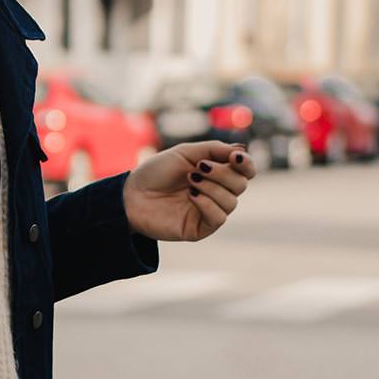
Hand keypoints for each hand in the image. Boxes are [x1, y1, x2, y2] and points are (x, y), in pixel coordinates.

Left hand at [122, 139, 254, 244]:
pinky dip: (208, 204)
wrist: (132, 194)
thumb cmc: (156, 172)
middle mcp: (216, 192)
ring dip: (212, 187)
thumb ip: (215, 150)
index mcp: (216, 173)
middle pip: (241, 185)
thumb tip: (241, 151)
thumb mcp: (185, 153)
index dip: (246, 164)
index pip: (245, 171)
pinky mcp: (200, 228)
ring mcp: (209, 211)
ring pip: (232, 202)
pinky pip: (219, 218)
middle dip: (223, 173)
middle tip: (199, 168)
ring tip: (190, 180)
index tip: (235, 157)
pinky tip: (192, 196)